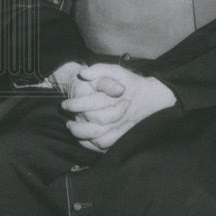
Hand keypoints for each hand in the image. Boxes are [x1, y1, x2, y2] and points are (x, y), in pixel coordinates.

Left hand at [60, 64, 175, 152]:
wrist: (151, 96)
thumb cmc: (130, 82)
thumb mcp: (115, 70)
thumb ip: (99, 69)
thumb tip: (83, 73)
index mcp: (116, 100)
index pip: (91, 106)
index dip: (74, 106)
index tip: (64, 105)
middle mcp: (120, 117)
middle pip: (94, 128)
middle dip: (76, 126)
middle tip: (67, 122)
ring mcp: (123, 129)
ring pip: (100, 141)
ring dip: (83, 138)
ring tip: (73, 130)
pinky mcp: (124, 137)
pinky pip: (107, 146)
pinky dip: (93, 146)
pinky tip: (84, 140)